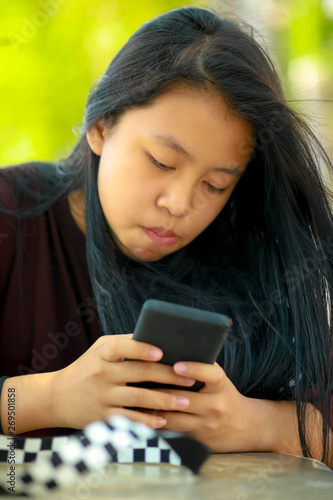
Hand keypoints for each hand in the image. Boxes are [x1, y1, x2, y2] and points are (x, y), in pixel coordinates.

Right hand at [49, 334, 195, 429]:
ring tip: (185, 401)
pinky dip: (147, 421)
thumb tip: (157, 339)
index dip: (142, 349)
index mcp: (102, 353)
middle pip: (139, 373)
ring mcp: (101, 396)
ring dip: (164, 400)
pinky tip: (163, 420)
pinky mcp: (102, 417)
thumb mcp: (99, 349)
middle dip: (168, 376)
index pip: (122, 347)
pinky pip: (129, 419)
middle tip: (190, 379)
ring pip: (139, 398)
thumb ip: (125, 343)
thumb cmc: (87, 367)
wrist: (57, 397)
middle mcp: (101, 374)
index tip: (162, 353)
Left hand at [145, 361, 264, 452]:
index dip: (194, 368)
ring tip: (133, 397)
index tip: (177, 364)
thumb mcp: (220, 380)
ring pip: (173, 417)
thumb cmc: (226, 395)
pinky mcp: (198, 440)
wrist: (248, 427)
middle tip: (137, 379)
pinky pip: (171, 432)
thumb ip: (201, 368)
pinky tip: (140, 416)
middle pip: (183, 397)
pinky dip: (155, 423)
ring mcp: (206, 425)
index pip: (211, 374)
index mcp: (221, 385)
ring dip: (152, 408)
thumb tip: (170, 352)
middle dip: (159, 389)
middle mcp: (215, 405)